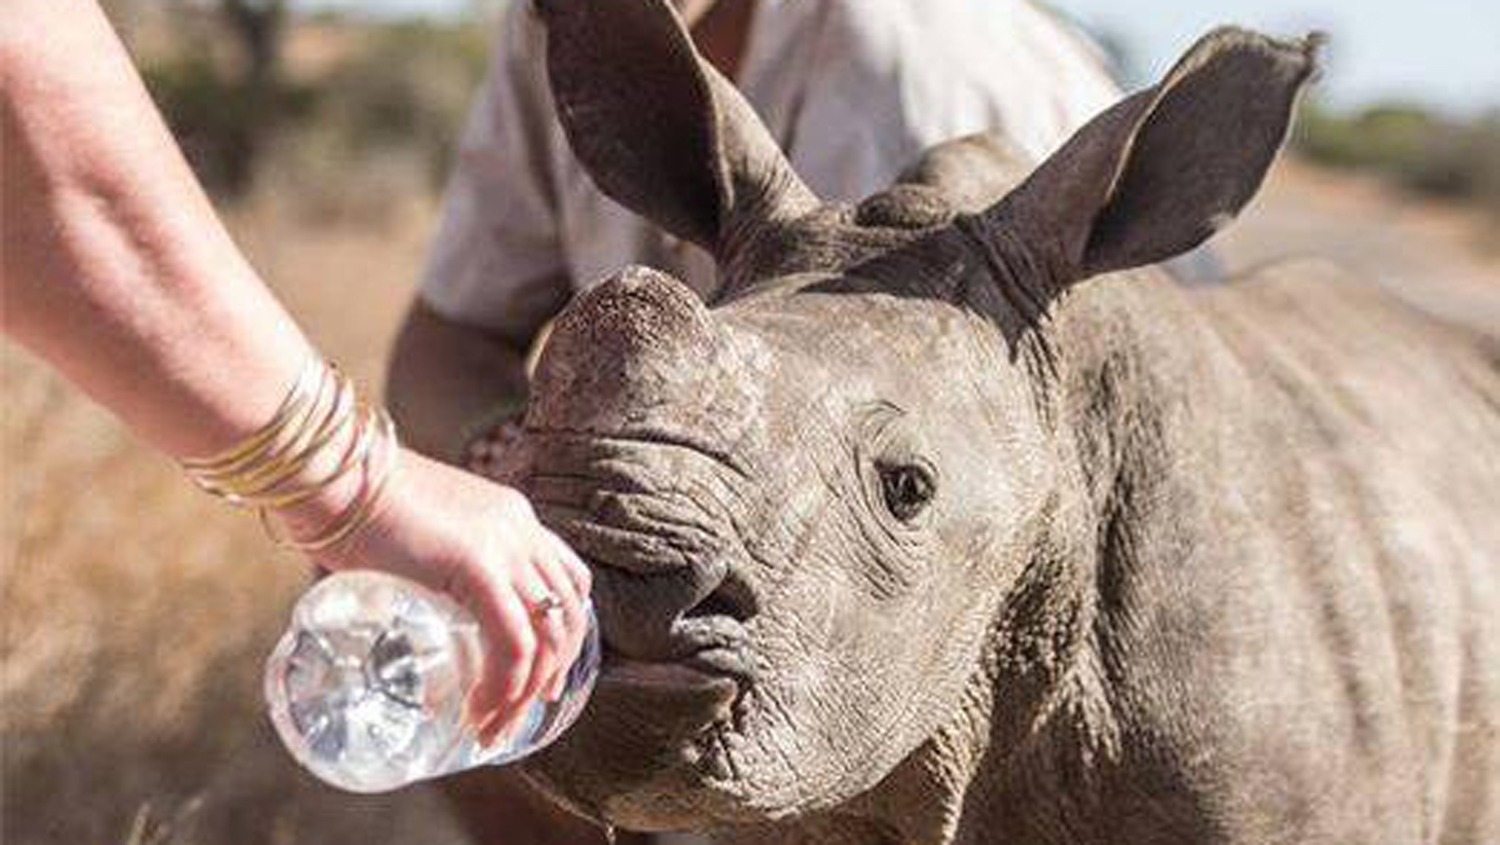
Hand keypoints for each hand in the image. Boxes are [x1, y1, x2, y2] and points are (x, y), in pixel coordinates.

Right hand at [279, 449, 591, 743]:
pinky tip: (480, 709)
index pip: (566, 580)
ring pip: (546, 637)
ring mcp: (505, 545)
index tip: (541, 677)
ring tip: (491, 727)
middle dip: (551, 674)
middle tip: (520, 714)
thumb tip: (399, 608)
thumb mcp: (412, 534)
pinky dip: (504, 686)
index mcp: (512, 517)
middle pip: (567, 612)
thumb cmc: (349, 500)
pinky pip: (513, 641)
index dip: (563, 634)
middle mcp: (521, 528)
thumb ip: (425, 566)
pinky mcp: (479, 565)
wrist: (330, 471)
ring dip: (523, 694)